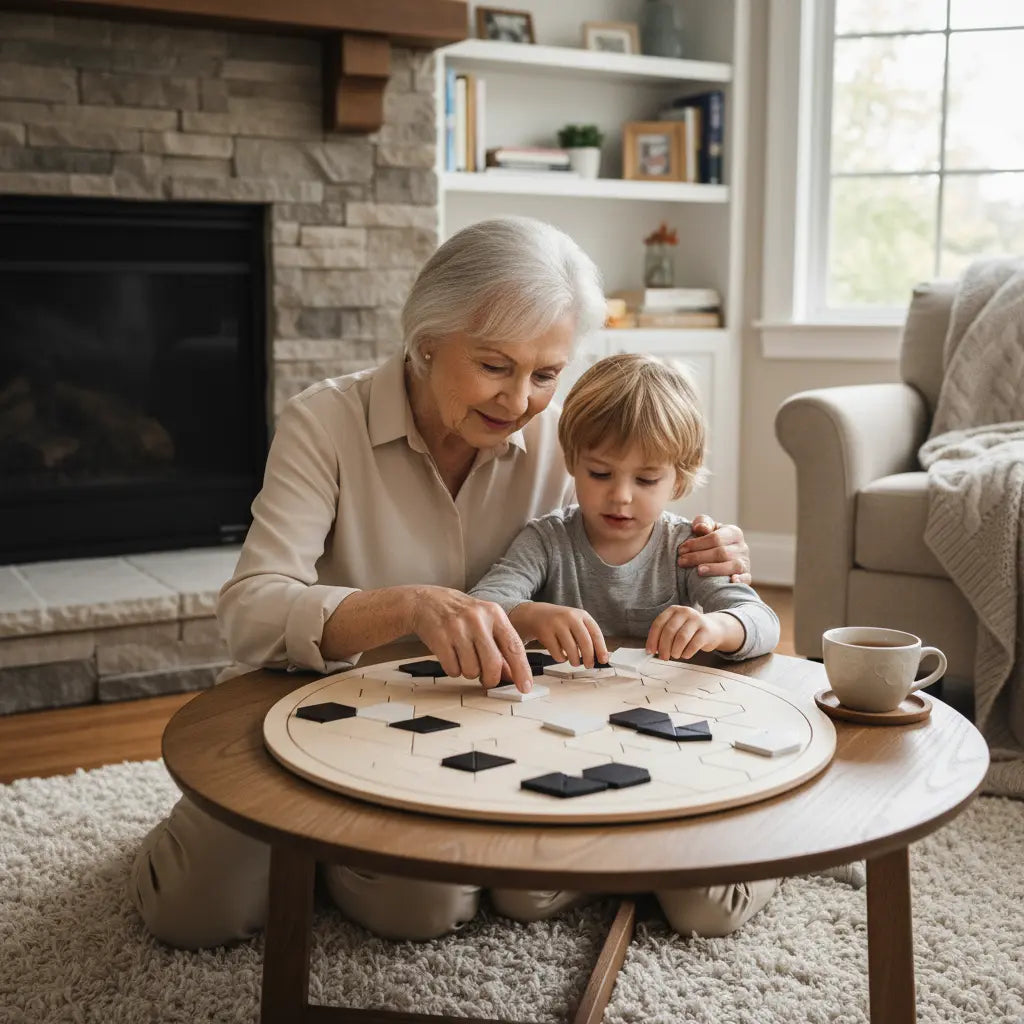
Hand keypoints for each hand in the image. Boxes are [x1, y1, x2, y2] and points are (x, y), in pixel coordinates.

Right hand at [408, 586, 531, 691]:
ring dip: (469, 672)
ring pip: (472, 670)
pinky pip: (453, 670)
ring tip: (464, 657)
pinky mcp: (440, 638)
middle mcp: (478, 620)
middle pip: (493, 664)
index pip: (514, 646)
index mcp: (494, 614)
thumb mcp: (485, 623)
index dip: (521, 670)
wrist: (426, 601)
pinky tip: (451, 656)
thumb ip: (500, 647)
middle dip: (490, 679)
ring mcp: (457, 628)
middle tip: (486, 679)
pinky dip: (454, 670)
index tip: (525, 687)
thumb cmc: (461, 614)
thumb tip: (511, 675)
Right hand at [508, 602, 608, 667]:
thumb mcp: (575, 621)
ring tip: (574, 662)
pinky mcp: (545, 632)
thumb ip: (587, 635)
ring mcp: (557, 624)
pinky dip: (561, 659)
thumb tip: (601, 655)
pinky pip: (557, 653)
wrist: (535, 614)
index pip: (596, 633)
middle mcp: (570, 617)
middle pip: (585, 642)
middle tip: (589, 665)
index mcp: (581, 615)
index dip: (601, 648)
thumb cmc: (560, 621)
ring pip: (571, 650)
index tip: (603, 660)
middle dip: (589, 658)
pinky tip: (561, 656)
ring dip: (575, 660)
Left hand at [647, 605, 725, 660]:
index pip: (658, 623)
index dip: (653, 639)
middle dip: (664, 647)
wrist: (714, 628)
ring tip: (675, 655)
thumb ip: (663, 635)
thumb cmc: (690, 630)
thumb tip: (652, 649)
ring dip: (675, 650)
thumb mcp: (676, 627)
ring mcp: (697, 620)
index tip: (650, 651)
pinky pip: (694, 644)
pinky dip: (687, 653)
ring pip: (681, 638)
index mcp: (673, 610)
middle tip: (663, 657)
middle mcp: (685, 612)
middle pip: (669, 631)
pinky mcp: (706, 631)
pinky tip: (685, 654)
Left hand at [677, 516, 751, 583]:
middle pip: (721, 553)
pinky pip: (746, 578)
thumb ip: (703, 522)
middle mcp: (742, 547)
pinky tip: (731, 580)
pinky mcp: (746, 576)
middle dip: (699, 557)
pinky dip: (741, 580)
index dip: (696, 544)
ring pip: (733, 566)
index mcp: (733, 532)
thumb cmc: (709, 540)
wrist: (717, 556)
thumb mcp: (706, 528)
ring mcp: (745, 563)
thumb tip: (700, 528)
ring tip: (698, 571)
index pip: (715, 538)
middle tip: (682, 561)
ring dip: (715, 569)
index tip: (681, 550)